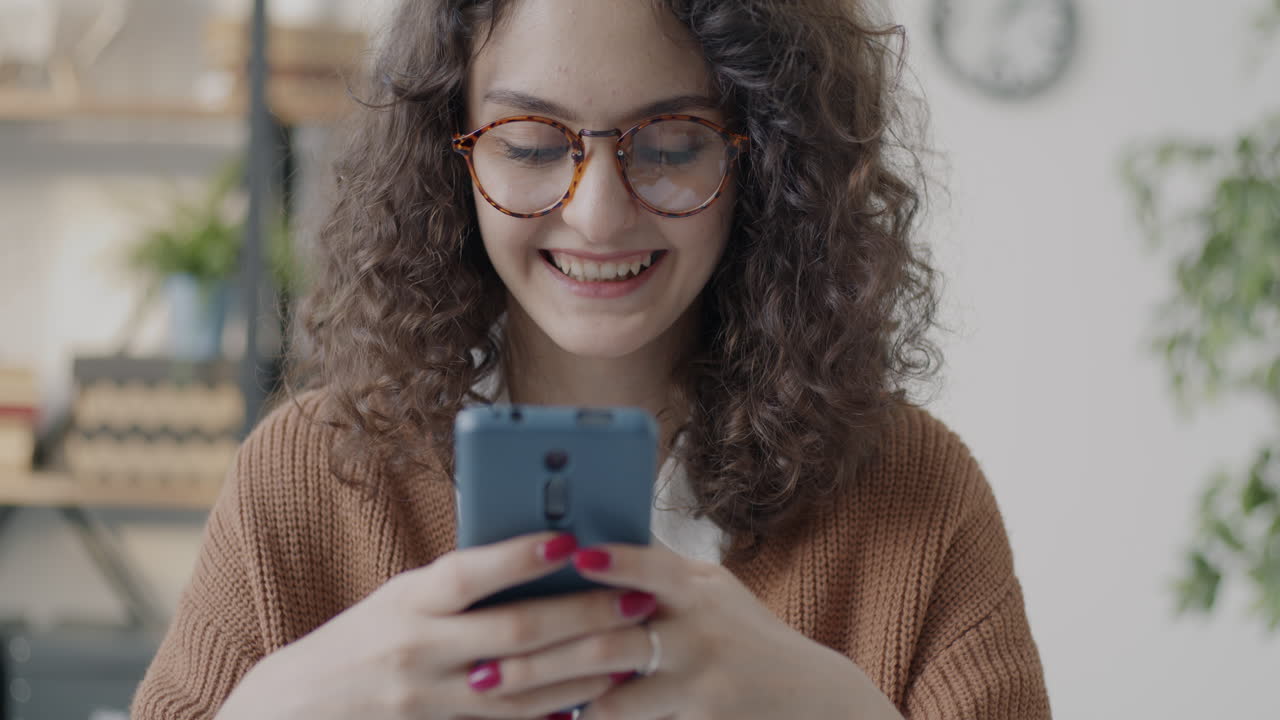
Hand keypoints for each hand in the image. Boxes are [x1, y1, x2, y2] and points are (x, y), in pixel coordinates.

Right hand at [214, 532, 656, 719]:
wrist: (296, 711)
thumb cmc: (360, 640)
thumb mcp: (397, 599)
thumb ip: (458, 587)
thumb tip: (538, 558)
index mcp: (406, 603)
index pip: (467, 575)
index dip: (518, 558)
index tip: (570, 541)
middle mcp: (417, 653)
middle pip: (513, 634)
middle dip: (583, 616)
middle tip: (636, 600)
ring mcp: (429, 703)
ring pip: (524, 688)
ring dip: (585, 668)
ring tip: (632, 648)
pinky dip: (555, 711)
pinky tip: (595, 696)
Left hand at [494, 543, 903, 719]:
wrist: (809, 699)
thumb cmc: (746, 637)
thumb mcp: (713, 593)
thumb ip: (659, 574)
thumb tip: (589, 546)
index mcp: (699, 587)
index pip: (652, 565)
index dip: (613, 560)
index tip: (571, 554)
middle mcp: (701, 630)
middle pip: (613, 636)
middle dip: (544, 649)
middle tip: (489, 661)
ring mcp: (699, 679)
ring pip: (610, 690)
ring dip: (550, 692)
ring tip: (500, 693)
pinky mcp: (697, 717)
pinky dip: (587, 718)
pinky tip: (551, 717)